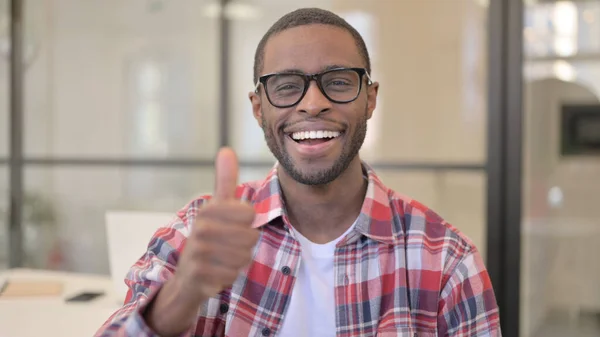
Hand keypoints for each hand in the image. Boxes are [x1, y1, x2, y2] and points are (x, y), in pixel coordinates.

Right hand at [176, 147, 258, 300]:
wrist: (185, 277)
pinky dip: (228, 277)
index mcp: (208, 210)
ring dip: (237, 261)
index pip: (250, 214)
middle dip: (244, 245)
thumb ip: (225, 181)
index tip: (232, 225)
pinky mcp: (199, 276)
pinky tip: (215, 273)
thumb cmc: (208, 237)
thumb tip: (226, 150)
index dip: (247, 223)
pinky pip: (233, 275)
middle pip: (251, 237)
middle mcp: (200, 229)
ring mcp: (197, 253)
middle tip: (226, 246)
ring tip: (221, 259)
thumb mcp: (216, 208)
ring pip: (244, 257)